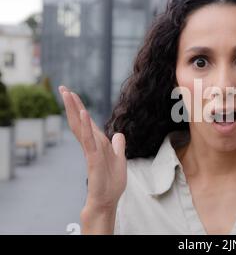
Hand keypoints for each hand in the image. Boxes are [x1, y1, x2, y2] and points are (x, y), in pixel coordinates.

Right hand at [58, 86, 126, 233]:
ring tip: (68, 94)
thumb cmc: (111, 182)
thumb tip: (119, 134)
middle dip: (73, 105)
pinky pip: (88, 140)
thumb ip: (118, 146)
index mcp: (98, 144)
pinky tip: (83, 114)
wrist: (107, 200)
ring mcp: (90, 151)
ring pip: (81, 127)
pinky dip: (86, 126)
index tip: (72, 94)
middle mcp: (91, 145)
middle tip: (63, 88)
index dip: (80, 108)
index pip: (87, 123)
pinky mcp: (92, 158)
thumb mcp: (120, 159)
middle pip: (80, 121)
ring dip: (76, 110)